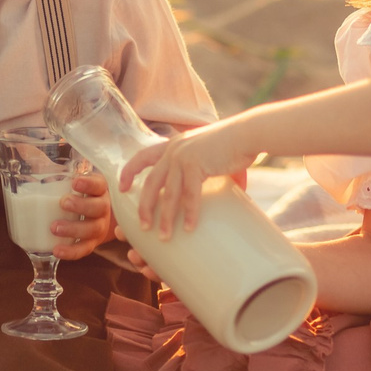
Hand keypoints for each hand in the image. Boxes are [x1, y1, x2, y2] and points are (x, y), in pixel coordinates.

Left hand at [48, 172, 116, 260]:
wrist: (93, 215)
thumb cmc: (76, 194)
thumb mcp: (71, 180)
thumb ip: (54, 171)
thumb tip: (25, 156)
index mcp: (98, 190)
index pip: (99, 184)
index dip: (90, 184)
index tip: (75, 182)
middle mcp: (102, 208)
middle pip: (99, 207)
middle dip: (82, 205)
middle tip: (63, 203)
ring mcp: (99, 227)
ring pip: (93, 229)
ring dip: (74, 229)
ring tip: (54, 228)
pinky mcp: (91, 243)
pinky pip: (84, 249)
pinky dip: (71, 251)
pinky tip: (56, 250)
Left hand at [117, 120, 256, 239]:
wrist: (248, 133)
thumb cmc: (235, 145)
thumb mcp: (213, 156)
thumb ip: (213, 175)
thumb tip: (231, 194)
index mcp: (173, 145)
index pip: (142, 156)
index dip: (130, 172)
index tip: (122, 188)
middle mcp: (173, 150)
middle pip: (151, 183)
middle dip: (145, 207)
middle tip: (143, 227)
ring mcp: (183, 157)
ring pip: (167, 193)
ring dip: (165, 217)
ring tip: (164, 237)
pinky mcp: (196, 165)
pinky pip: (189, 195)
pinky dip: (189, 213)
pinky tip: (189, 228)